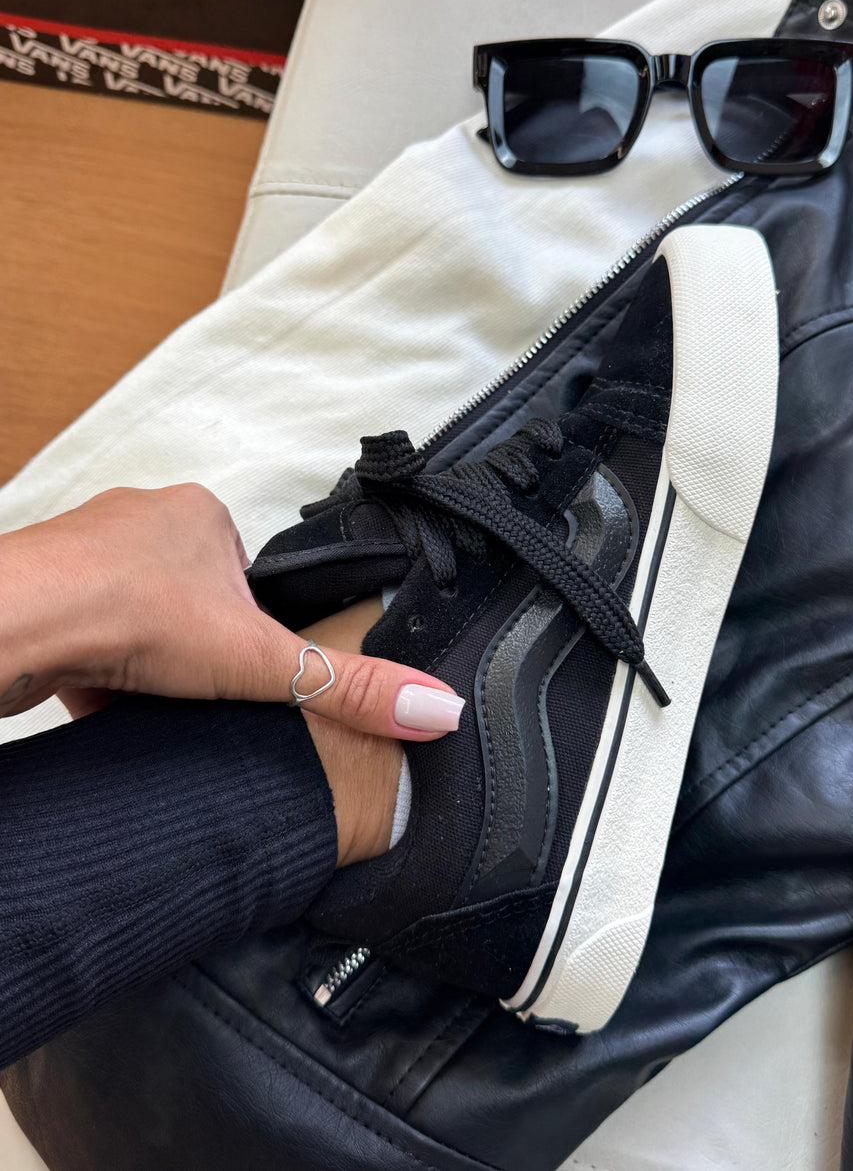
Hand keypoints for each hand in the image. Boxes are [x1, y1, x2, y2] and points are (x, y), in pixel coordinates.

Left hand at [0, 484, 462, 742]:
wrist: (13, 625)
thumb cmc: (128, 615)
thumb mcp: (261, 660)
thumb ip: (349, 688)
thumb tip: (438, 711)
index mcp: (201, 513)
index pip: (247, 578)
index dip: (249, 633)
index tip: (238, 668)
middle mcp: (141, 517)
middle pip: (189, 598)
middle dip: (191, 647)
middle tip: (191, 687)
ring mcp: (81, 549)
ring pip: (132, 617)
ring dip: (139, 660)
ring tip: (140, 693)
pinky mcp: (39, 588)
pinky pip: (81, 633)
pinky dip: (92, 670)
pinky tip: (96, 698)